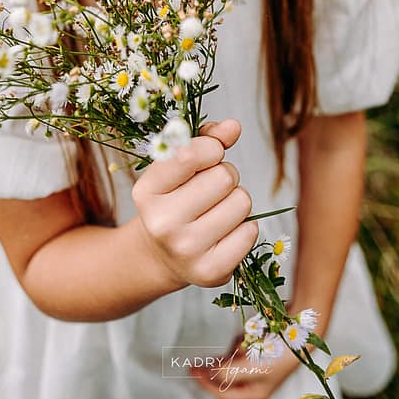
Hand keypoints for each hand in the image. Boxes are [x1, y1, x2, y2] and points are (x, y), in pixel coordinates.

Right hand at [132, 118, 257, 290]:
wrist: (165, 255)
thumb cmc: (177, 197)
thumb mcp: (179, 165)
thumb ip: (206, 138)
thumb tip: (233, 126)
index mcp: (147, 191)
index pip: (190, 154)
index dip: (211, 148)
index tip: (209, 154)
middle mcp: (162, 223)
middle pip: (224, 176)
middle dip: (225, 175)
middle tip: (211, 189)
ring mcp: (186, 251)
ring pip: (242, 201)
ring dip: (236, 200)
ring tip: (216, 210)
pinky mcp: (211, 272)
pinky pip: (250, 231)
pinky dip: (244, 227)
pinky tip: (224, 232)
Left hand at [190, 334, 299, 398]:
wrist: (301, 329)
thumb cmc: (282, 352)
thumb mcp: (252, 367)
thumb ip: (227, 372)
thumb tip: (210, 373)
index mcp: (256, 392)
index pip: (224, 393)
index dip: (206, 383)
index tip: (192, 370)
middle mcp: (256, 381)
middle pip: (226, 376)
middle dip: (219, 364)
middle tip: (201, 359)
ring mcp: (258, 364)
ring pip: (233, 357)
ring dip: (235, 348)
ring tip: (248, 339)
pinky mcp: (260, 348)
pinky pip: (242, 344)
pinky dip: (243, 338)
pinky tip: (252, 333)